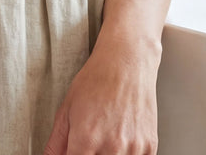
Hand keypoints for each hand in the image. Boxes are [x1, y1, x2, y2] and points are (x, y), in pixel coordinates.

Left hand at [42, 47, 157, 154]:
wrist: (127, 60)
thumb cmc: (96, 80)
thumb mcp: (66, 109)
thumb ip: (56, 144)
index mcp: (86, 140)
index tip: (74, 150)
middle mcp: (111, 148)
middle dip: (89, 154)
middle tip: (89, 143)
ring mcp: (133, 149)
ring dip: (108, 154)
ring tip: (105, 135)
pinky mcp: (149, 147)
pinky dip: (125, 154)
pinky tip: (120, 137)